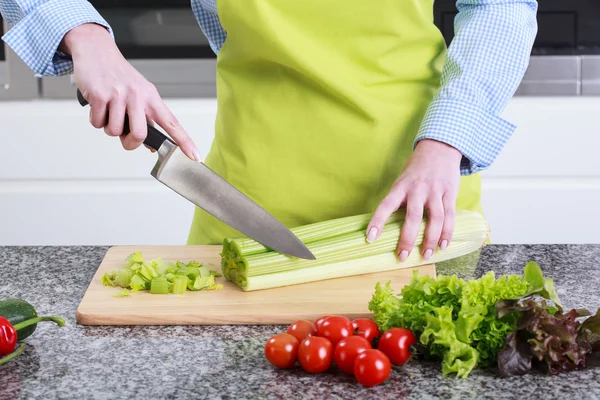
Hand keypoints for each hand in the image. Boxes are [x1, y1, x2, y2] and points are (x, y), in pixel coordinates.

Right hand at [60, 23, 201, 160]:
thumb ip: (146, 118)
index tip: (194, 155)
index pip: (171, 123)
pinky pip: (98, 122)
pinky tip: (98, 106)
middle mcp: (138, 95)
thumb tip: (150, 145)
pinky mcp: (99, 95)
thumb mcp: (140, 92)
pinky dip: (96, 119)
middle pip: (140, 135)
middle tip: (125, 137)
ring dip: (109, 128)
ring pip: (114, 132)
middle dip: (130, 143)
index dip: (184, 141)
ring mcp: (118, 95)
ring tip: (108, 111)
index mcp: (151, 97)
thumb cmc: (119, 74)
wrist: (97, 50)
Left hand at [366, 139, 461, 261]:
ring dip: (430, 240)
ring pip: (435, 219)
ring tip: (425, 256)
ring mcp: (435, 191)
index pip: (386, 205)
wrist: (439, 148)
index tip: (370, 238)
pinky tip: (443, 245)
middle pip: (412, 217)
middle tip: (401, 256)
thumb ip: (398, 200)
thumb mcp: (402, 180)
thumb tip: (389, 226)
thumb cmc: (416, 169)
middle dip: (406, 239)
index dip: (377, 222)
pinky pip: (450, 216)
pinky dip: (447, 233)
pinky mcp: (450, 193)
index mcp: (400, 186)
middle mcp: (417, 189)